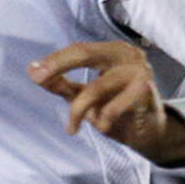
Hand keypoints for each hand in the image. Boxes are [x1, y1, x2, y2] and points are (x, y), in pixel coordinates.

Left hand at [28, 41, 184, 161]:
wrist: (151, 134)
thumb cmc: (118, 108)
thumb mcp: (85, 94)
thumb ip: (62, 83)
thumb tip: (33, 70)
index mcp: (112, 51)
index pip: (78, 49)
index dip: (55, 60)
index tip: (34, 72)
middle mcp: (127, 55)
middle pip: (85, 53)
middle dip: (58, 65)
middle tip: (39, 78)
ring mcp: (139, 71)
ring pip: (95, 88)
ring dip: (78, 111)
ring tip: (72, 127)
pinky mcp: (146, 92)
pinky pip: (112, 109)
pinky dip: (101, 122)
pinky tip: (103, 127)